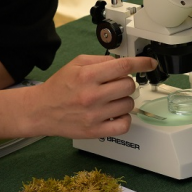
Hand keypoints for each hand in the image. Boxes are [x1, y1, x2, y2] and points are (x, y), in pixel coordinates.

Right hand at [23, 54, 152, 137]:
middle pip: (129, 86)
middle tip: (114, 86)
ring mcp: (95, 115)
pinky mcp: (95, 131)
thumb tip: (123, 62)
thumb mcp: (76, 64)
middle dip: (125, 83)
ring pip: (129, 104)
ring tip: (109, 100)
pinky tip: (114, 114)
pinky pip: (124, 125)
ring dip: (123, 100)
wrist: (41, 110)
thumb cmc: (59, 87)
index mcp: (87, 76)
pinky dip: (123, 119)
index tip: (150, 63)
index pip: (123, 67)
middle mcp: (92, 95)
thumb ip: (101, 60)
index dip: (142, 63)